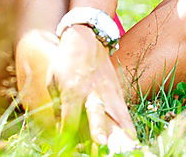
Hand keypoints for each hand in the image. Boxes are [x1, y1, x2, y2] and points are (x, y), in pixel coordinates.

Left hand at [52, 25, 138, 151]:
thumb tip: (61, 131)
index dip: (67, 135)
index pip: (69, 118)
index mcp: (72, 90)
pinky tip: (132, 144)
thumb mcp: (53, 82)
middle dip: (99, 130)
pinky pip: (125, 116)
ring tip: (125, 150)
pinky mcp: (119, 93)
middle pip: (97, 114)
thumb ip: (57, 108)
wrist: (87, 39)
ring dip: (120, 136)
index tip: (66, 149)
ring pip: (117, 117)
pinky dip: (128, 130)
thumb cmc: (66, 62)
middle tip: (101, 143)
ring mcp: (108, 93)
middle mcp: (92, 92)